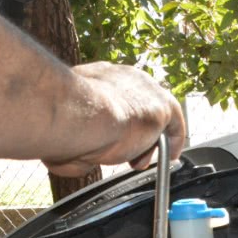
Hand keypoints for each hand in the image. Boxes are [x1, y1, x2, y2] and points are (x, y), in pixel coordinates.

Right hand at [46, 62, 185, 177]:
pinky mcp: (161, 106)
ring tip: (141, 161)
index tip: (110, 139)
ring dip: (149, 139)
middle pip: (135, 105)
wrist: (76, 114)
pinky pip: (174, 124)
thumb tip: (80, 159)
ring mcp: (144, 88)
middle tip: (126, 155)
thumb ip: (77, 141)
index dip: (112, 122)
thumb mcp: (66, 133)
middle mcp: (121, 76)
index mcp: (96, 76)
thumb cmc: (63, 124)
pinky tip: (170, 156)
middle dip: (131, 131)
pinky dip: (174, 140)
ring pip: (153, 115)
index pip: (111, 96)